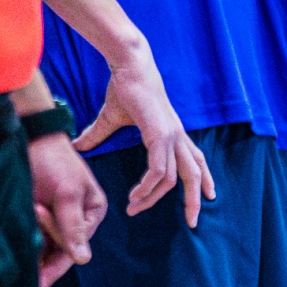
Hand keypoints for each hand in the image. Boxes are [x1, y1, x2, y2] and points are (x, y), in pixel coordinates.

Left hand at [29, 134, 107, 286]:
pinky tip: (15, 250)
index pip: (76, 246)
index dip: (57, 259)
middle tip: (26, 266)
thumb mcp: (66, 193)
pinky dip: (26, 242)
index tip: (39, 278)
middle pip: (61, 250)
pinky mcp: (38, 216)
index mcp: (92, 212)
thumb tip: (84, 260)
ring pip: (46, 246)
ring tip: (19, 243)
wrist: (29, 138)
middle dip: (43, 253)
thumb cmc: (53, 161)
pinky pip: (33, 238)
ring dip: (33, 248)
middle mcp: (77, 219)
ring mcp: (56, 218)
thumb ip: (72, 227)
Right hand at [73, 47, 213, 224]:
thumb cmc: (124, 88)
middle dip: (195, 198)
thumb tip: (78, 145)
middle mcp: (176, 136)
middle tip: (193, 221)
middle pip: (194, 172)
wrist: (128, 66)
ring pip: (174, 177)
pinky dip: (148, 186)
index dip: (204, 178)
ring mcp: (170, 135)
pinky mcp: (160, 134)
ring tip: (135, 208)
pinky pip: (159, 169)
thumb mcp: (111, 119)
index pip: (195, 159)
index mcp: (172, 133)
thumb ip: (97, 135)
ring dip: (154, 197)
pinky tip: (135, 195)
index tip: (208, 196)